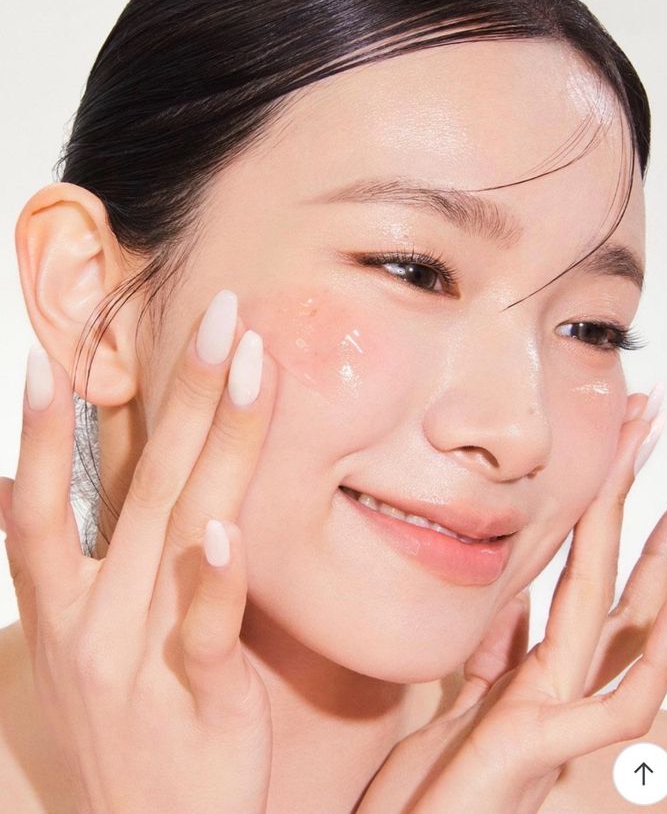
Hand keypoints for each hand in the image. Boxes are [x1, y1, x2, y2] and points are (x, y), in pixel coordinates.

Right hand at [0, 293, 277, 813]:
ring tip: (246, 365)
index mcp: (70, 611)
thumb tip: (63, 495)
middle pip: (142, 489)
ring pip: (181, 529)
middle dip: (179, 395)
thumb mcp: (96, 652)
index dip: (39, 435)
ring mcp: (144, 660)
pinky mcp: (203, 699)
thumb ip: (98, 570)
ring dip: (215, 441)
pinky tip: (225, 527)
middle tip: (215, 314)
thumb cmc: (136, 732)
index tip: (53, 361)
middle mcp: (96, 625)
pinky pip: (206, 628)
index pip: (41, 509)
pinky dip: (213, 577)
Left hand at [357, 391, 666, 813]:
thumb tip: (518, 600)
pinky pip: (621, 701)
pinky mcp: (548, 745)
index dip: (599, 515)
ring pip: (621, 624)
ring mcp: (559, 709)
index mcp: (540, 664)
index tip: (613, 455)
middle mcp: (560, 681)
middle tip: (655, 450)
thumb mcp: (465, 693)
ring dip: (659, 564)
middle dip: (634, 515)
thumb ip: (499, 649)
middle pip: (609, 583)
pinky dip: (657, 655)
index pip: (581, 575)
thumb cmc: (439, 781)